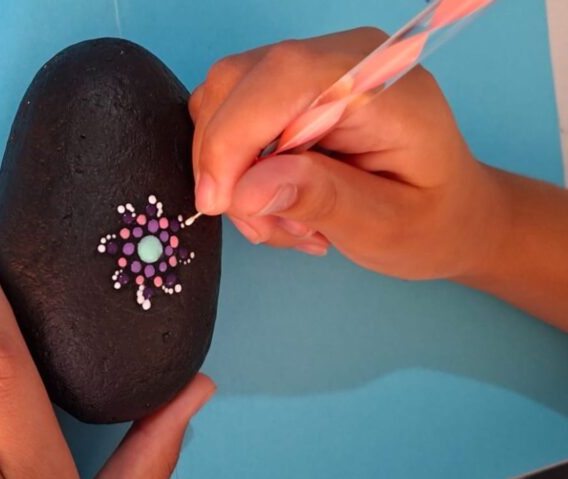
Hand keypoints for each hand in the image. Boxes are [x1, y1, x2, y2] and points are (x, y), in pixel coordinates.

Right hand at [189, 27, 507, 280]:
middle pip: (237, 82)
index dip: (234, 136)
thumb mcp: (386, 226)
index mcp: (381, 83)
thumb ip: (321, 200)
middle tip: (261, 223)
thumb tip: (246, 189)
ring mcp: (313, 67)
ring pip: (222, 100)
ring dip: (229, 170)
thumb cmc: (431, 218)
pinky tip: (273, 197)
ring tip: (278, 217)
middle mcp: (344, 58)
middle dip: (224, 162)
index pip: (283, 78)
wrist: (451, 211)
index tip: (220, 201)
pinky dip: (234, 165)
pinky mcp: (289, 87)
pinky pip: (230, 114)